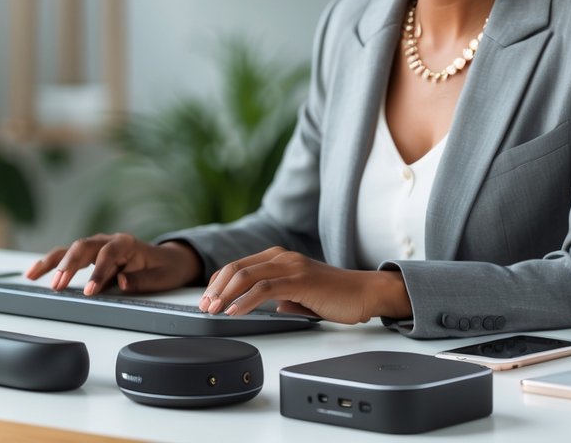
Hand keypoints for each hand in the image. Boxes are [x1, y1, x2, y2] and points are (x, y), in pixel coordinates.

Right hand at [24, 233, 202, 295]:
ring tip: (33, 276)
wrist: (167, 259)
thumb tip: (123, 283)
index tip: (90, 291)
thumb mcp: (162, 277)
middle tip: (58, 285)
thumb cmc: (165, 268)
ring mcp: (98, 247)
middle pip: (84, 247)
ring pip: (70, 249)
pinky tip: (33, 273)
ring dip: (52, 262)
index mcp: (128, 243)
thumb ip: (142, 280)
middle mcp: (109, 241)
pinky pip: (67, 257)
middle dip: (68, 265)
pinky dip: (50, 263)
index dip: (99, 271)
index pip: (109, 253)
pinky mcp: (90, 256)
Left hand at [198, 247, 411, 324]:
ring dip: (225, 294)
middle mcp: (283, 257)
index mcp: (280, 258)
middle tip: (204, 307)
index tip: (207, 300)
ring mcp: (291, 266)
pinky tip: (235, 312)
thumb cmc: (338, 296)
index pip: (239, 266)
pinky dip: (245, 301)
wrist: (366, 293)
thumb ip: (283, 298)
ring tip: (214, 310)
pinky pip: (264, 288)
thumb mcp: (302, 296)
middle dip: (215, 288)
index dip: (218, 283)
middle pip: (236, 267)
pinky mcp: (300, 280)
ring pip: (246, 275)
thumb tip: (269, 308)